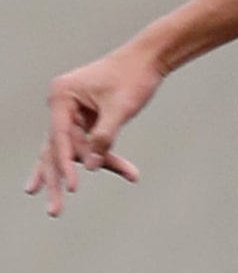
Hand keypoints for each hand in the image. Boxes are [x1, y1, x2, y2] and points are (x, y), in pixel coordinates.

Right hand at [26, 50, 162, 215]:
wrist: (148, 60)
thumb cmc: (133, 78)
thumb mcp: (120, 110)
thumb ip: (104, 137)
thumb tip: (90, 165)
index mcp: (62, 95)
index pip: (59, 137)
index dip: (66, 164)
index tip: (73, 188)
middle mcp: (61, 104)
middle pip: (55, 148)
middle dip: (56, 181)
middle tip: (53, 212)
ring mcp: (72, 112)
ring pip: (70, 151)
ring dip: (75, 175)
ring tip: (57, 208)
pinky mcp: (87, 120)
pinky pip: (90, 146)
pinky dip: (104, 159)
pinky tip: (129, 174)